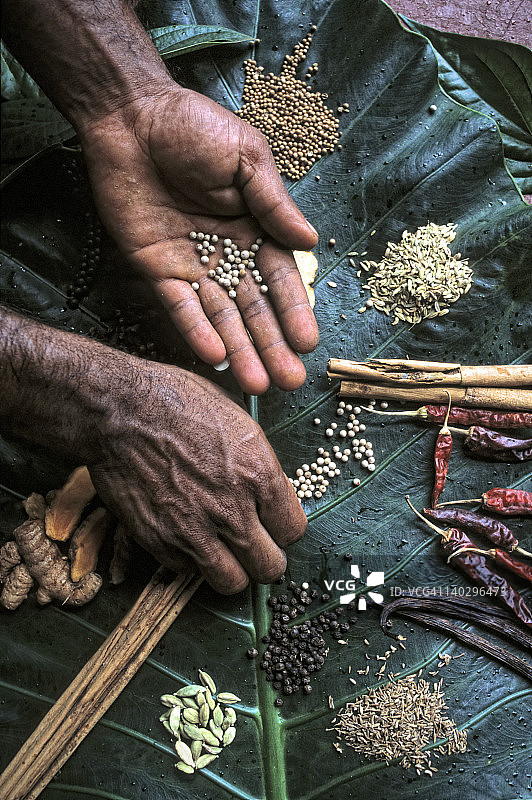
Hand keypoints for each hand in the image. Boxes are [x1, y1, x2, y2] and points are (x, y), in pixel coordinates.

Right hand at [2, 308, 306, 593]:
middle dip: (266, 557)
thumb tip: (273, 494)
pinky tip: (186, 533)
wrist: (119, 411)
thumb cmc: (177, 403)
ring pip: (233, 583)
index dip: (283, 527)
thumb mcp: (237, 420)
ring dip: (232, 569)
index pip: (293, 530)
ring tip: (223, 549)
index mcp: (258, 474)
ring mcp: (195, 531)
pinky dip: (191, 560)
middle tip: (254, 544)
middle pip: (271, 568)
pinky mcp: (160, 542)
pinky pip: (189, 571)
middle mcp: (232, 510)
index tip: (272, 521)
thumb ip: (260, 467)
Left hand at [80, 84, 319, 393]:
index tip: (308, 344)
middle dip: (271, 344)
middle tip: (289, 381)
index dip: (294, 311)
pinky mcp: (158, 269)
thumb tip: (310, 242)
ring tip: (258, 384)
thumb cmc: (195, 128)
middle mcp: (228, 254)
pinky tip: (215, 357)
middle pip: (253, 307)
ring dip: (239, 349)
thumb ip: (274, 204)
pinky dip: (196, 331)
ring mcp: (193, 265)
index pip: (280, 279)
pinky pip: (179, 306)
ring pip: (220, 316)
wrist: (132, 117)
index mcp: (256, 228)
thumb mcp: (247, 159)